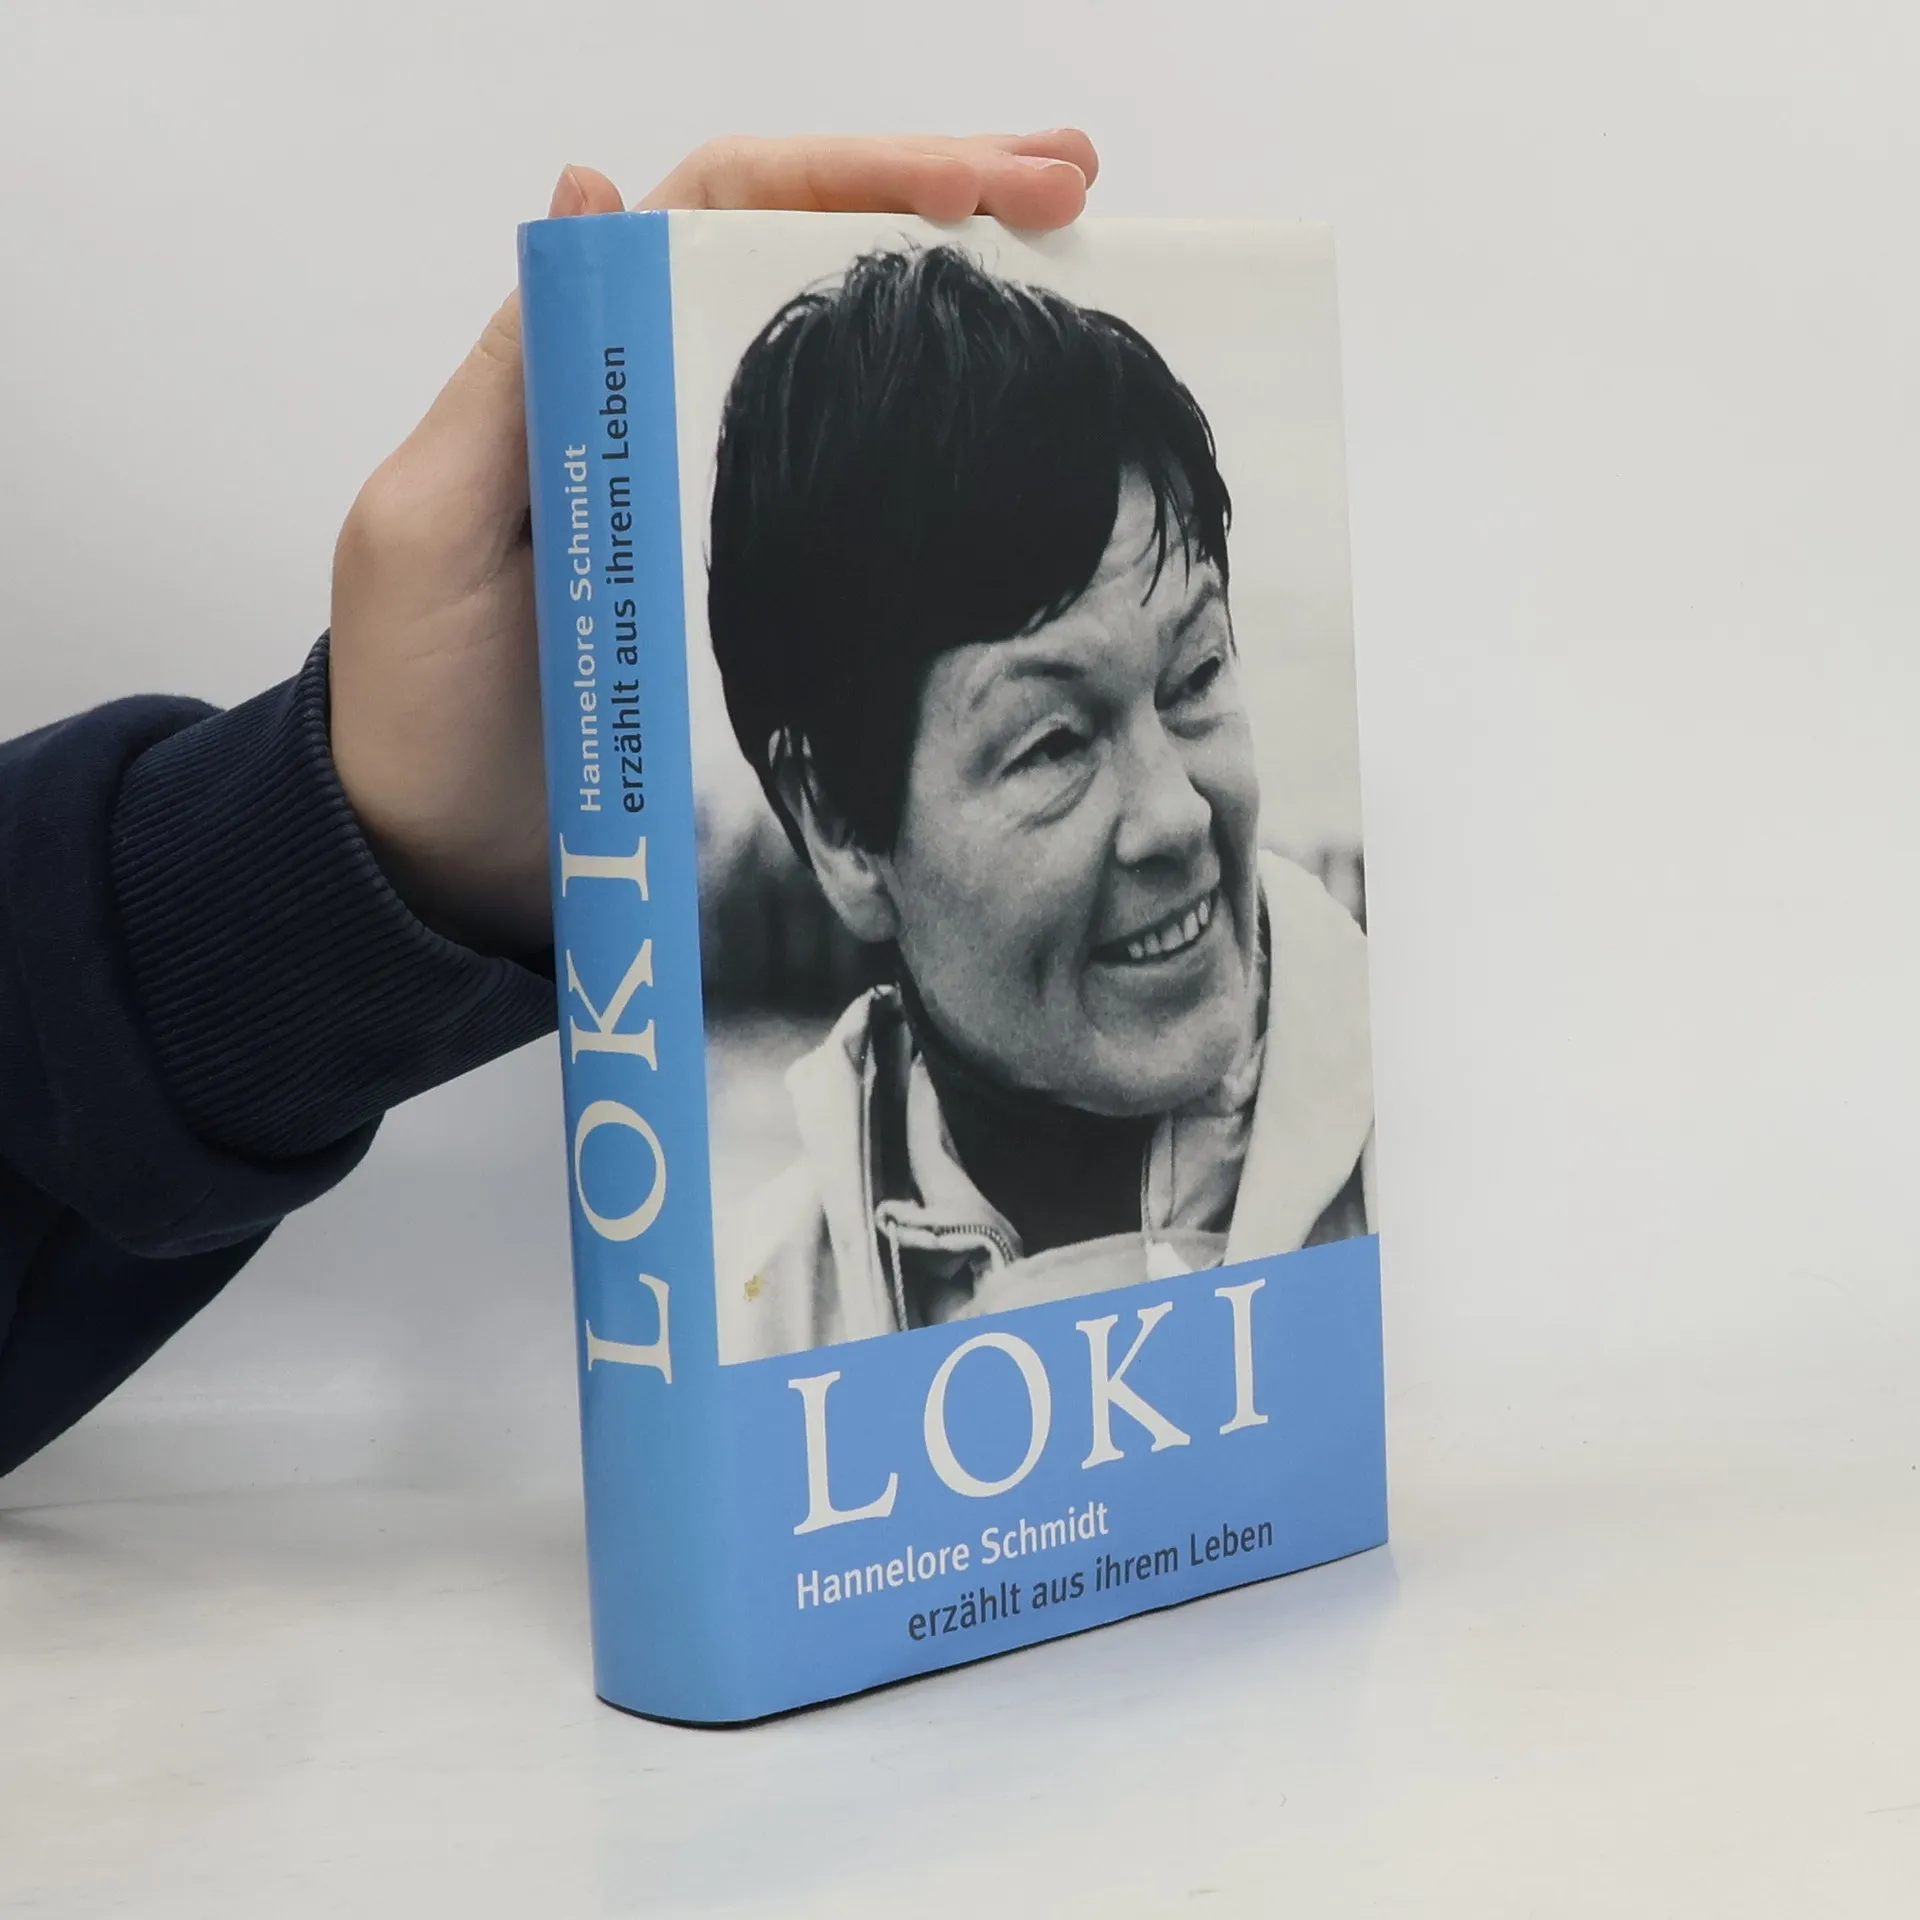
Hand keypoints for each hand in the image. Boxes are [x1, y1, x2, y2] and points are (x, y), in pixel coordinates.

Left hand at [327, 131, 1098, 954]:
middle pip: (813, 259)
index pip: (728, 211)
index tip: (985, 178)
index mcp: (586, 370)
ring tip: (1094, 272)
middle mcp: (667, 412)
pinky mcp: (761, 589)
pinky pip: (866, 495)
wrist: (449, 868)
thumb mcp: (430, 531)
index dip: (858, 173)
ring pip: (858, 362)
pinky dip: (953, 447)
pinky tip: (1039, 432)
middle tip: (1077, 184)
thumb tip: (592, 186)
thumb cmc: (418, 707)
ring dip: (971, 301)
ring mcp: (723, 500)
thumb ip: (507, 380)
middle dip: (949, 199)